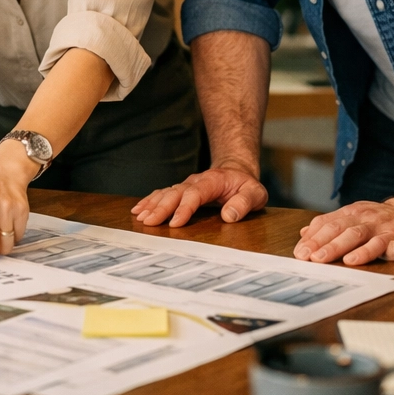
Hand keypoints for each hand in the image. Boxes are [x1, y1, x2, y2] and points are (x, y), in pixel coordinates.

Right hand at [130, 163, 267, 227]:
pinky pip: (163, 193)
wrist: (236, 171)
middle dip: (161, 208)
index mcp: (212, 181)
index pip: (195, 194)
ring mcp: (186, 185)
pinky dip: (150, 201)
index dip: (184, 208)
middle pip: (175, 193)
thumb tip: (229, 215)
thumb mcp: (255, 193)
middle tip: (149, 222)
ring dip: (152, 205)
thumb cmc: (246, 186)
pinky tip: (138, 209)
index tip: (175, 223)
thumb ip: (244, 203)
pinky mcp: (181, 190)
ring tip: (140, 217)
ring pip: (166, 193)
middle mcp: (195, 181)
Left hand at [294, 199, 393, 265]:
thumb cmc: (379, 218)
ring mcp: (376, 225)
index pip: (326, 223)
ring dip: (335, 247)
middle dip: (318, 242)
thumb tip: (303, 233)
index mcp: (349, 212)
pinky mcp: (393, 235)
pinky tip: (352, 260)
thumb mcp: (354, 216)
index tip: (299, 251)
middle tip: (304, 256)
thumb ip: (331, 224)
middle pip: (336, 228)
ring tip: (320, 258)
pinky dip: (364, 252)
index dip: (311, 237)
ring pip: (353, 234)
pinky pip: (378, 244)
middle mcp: (361, 216)